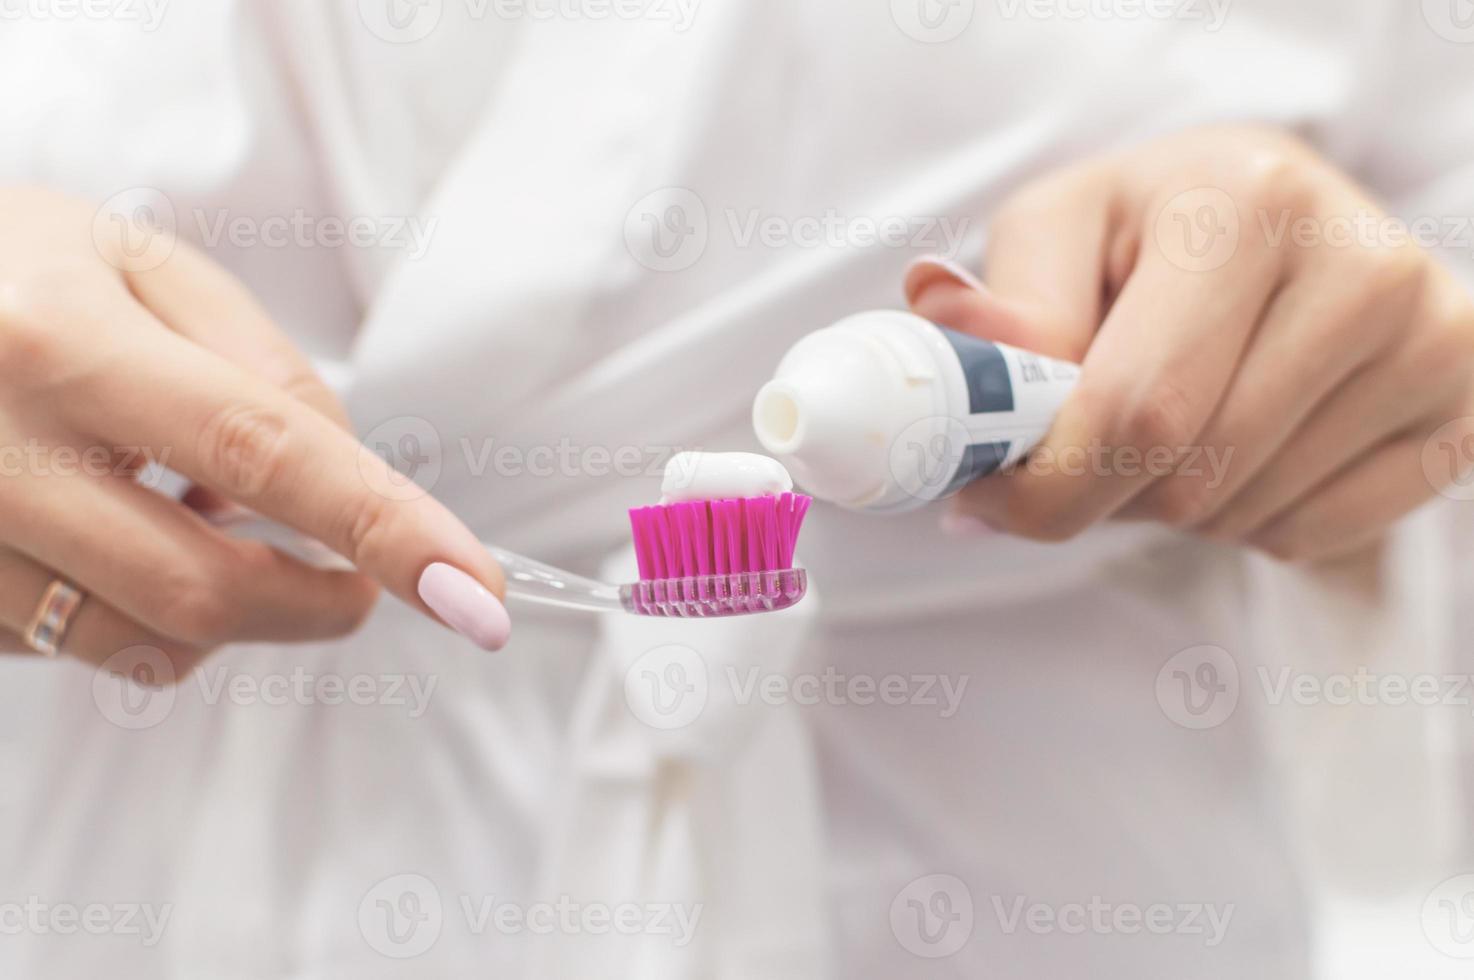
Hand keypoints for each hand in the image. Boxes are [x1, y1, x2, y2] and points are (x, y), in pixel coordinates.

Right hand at [0, 187, 508, 674]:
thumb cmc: (10, 270)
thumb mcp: (140, 266)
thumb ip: (259, 367)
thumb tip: (349, 479)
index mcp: (59, 340)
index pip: (262, 449)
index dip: (383, 529)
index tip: (472, 593)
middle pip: (200, 587)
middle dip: (318, 606)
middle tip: (362, 584)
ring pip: (136, 643)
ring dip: (223, 614)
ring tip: (204, 524)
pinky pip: (70, 647)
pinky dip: (136, 611)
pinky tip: (120, 537)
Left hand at [907, 126, 1473, 561]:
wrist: (1276, 220)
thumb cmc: (1151, 230)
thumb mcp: (1059, 233)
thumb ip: (1006, 300)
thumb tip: (943, 323)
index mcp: (1245, 203)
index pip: (1136, 410)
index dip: (1046, 484)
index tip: (989, 499)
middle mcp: (1360, 263)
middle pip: (1189, 476)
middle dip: (1103, 491)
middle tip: (1082, 446)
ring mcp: (1430, 338)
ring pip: (1245, 514)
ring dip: (1172, 505)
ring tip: (1176, 421)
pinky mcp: (1462, 407)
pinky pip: (1313, 535)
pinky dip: (1248, 520)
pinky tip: (1246, 443)